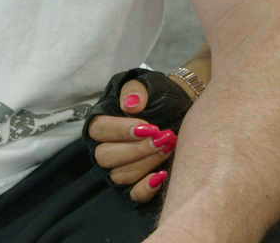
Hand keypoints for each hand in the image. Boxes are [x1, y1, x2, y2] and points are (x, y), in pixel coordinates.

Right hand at [84, 69, 193, 202]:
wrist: (181, 107)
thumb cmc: (159, 96)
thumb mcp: (147, 84)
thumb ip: (136, 90)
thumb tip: (130, 105)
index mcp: (103, 123)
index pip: (99, 130)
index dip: (121, 130)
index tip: (149, 127)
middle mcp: (105, 148)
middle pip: (106, 156)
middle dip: (137, 149)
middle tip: (163, 138)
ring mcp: (118, 168)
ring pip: (121, 175)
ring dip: (146, 163)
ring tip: (169, 148)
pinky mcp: (135, 185)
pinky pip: (134, 195)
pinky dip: (146, 188)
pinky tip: (162, 174)